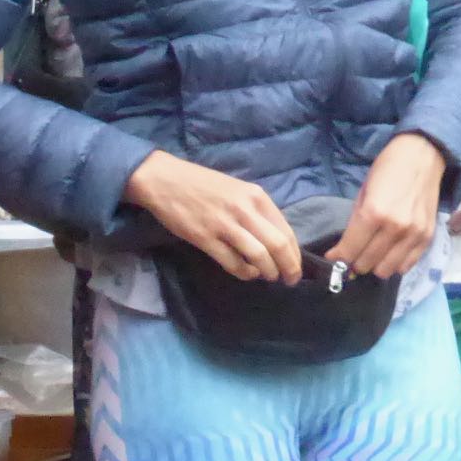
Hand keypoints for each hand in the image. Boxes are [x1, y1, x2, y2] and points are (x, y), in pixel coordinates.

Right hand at [125, 151, 300, 283]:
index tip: (295, 267)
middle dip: (289, 268)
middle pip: (278, 246)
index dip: (295, 255)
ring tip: (268, 277)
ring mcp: (225, 224)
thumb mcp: (238, 189)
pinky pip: (233, 262)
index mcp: (256, 196)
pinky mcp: (206, 238)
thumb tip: (275, 239)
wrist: (165, 180)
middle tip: (289, 280)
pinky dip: (244, 273)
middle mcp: (245, 209)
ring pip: (259, 256)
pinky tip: (247, 273)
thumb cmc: (202, 184)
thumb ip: (256, 211)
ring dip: (268, 272)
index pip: (286, 231)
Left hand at [327, 133, 447, 278]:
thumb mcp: (363, 193)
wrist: (421, 157)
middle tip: (354, 253)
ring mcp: (413, 235)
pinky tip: (390, 253)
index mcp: (373, 213)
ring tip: (373, 254)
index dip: (338, 258)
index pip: (350, 251)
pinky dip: (395, 264)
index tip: (334, 258)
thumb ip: (355, 223)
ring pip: (386, 270)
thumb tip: (343, 252)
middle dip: (355, 262)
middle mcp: (394, 228)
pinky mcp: (427, 237)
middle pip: (367, 264)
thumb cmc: (387, 170)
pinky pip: (407, 266)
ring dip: (375, 266)